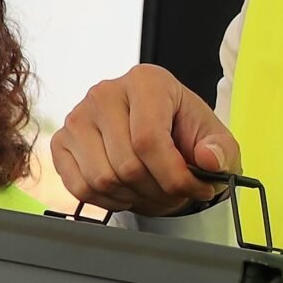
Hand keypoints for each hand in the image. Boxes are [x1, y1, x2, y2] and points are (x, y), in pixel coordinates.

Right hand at [51, 64, 239, 215]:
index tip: (195, 189)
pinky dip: (108, 201)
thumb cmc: (186, 134)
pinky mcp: (61, 141)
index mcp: (146, 81)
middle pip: (126, 164)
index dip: (173, 176)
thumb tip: (209, 160)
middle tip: (175, 194)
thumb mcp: (216, 139)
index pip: (149, 139)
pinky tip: (128, 191)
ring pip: (102, 179)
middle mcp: (105, 93)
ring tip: (153, 191)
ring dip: (134, 198)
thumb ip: (222, 150)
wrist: (160, 135)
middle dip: (158, 191)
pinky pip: (80, 188)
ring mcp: (77, 117)